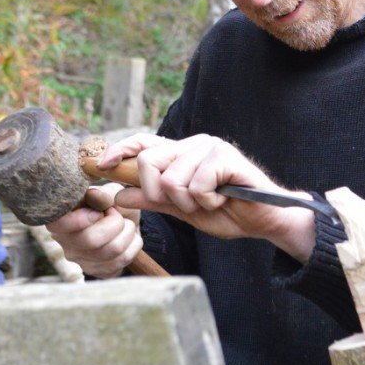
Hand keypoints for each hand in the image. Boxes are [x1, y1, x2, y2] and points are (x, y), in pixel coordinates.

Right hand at [46, 183, 142, 277]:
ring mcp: (82, 261)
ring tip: (126, 224)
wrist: (125, 221)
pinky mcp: (100, 271)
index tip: (97, 212)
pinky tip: (129, 237)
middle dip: (115, 222)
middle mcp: (66, 244)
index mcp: (60, 220)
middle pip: (91, 239)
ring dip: (128, 231)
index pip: (58, 225)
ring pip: (113, 250)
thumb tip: (98, 197)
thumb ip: (103, 194)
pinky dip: (134, 243)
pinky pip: (124, 259)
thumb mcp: (108, 192)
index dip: (79, 220)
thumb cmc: (111, 204)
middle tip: (117, 214)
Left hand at [97, 133, 315, 260]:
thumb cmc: (227, 212)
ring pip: (173, 179)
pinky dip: (207, 201)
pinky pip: (197, 184)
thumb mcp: (182, 210)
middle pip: (149, 162)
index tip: (102, 165)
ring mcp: (210, 148)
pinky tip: (222, 199)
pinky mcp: (226, 157)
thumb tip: (118, 195)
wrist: (263, 220)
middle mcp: (193, 145)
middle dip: (158, 193)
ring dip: (189, 202)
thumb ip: (152, 201)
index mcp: (181, 154)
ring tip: (210, 202)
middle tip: (185, 204)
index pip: (143, 143)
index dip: (120, 151)